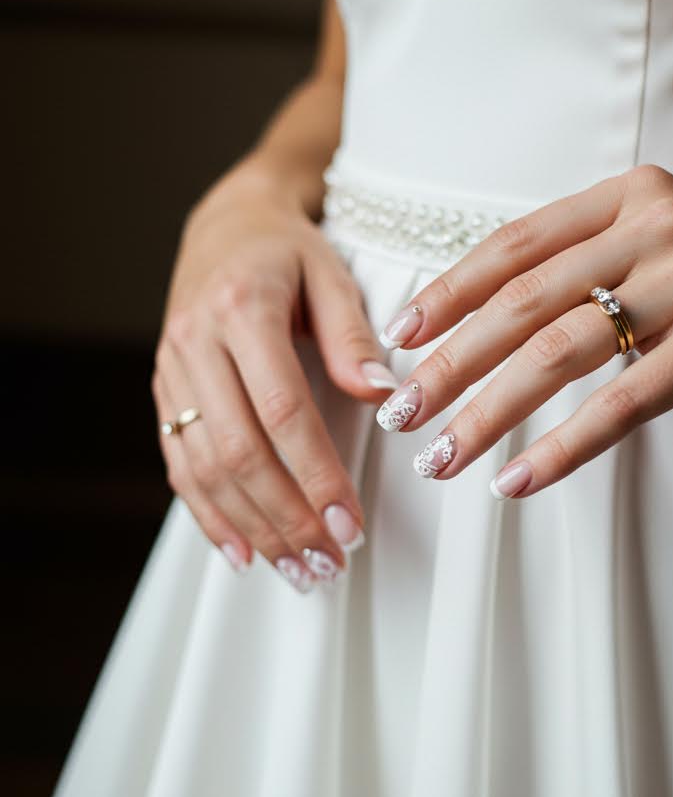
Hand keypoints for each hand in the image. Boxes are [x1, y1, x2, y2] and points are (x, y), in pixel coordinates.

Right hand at [153, 159, 398, 584]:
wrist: (224, 225)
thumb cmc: (290, 251)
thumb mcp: (331, 273)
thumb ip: (352, 335)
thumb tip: (384, 396)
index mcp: (243, 308)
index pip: (282, 409)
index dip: (316, 474)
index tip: (350, 525)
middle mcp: (196, 342)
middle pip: (238, 450)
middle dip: (286, 517)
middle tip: (330, 563)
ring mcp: (171, 370)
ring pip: (204, 468)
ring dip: (251, 528)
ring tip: (299, 572)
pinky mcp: (163, 391)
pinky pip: (179, 464)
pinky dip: (208, 516)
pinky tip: (244, 554)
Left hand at [372, 164, 672, 496]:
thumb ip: (602, 252)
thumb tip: (509, 306)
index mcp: (631, 195)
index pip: (515, 242)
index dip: (450, 289)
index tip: (400, 334)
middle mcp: (653, 226)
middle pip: (522, 299)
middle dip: (450, 360)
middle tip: (400, 409)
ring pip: (559, 350)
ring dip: (489, 410)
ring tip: (441, 455)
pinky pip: (622, 402)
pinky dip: (563, 446)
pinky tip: (520, 479)